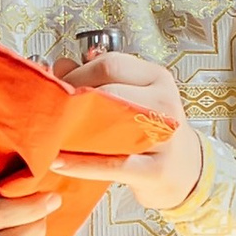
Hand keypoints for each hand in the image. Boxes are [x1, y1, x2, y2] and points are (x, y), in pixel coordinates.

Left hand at [51, 50, 202, 211]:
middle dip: (72, 100)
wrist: (186, 170)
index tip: (57, 86)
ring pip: (111, 126)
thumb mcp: (132, 98)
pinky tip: (59, 162)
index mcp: (157, 78)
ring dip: (73, 131)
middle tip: (51, 111)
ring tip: (49, 134)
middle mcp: (165, 103)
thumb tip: (60, 66)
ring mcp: (164, 138)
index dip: (77, 74)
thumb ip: (97, 80)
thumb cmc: (152, 132)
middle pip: (109, 91)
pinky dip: (81, 164)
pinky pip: (112, 165)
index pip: (111, 64)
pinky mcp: (156, 170)